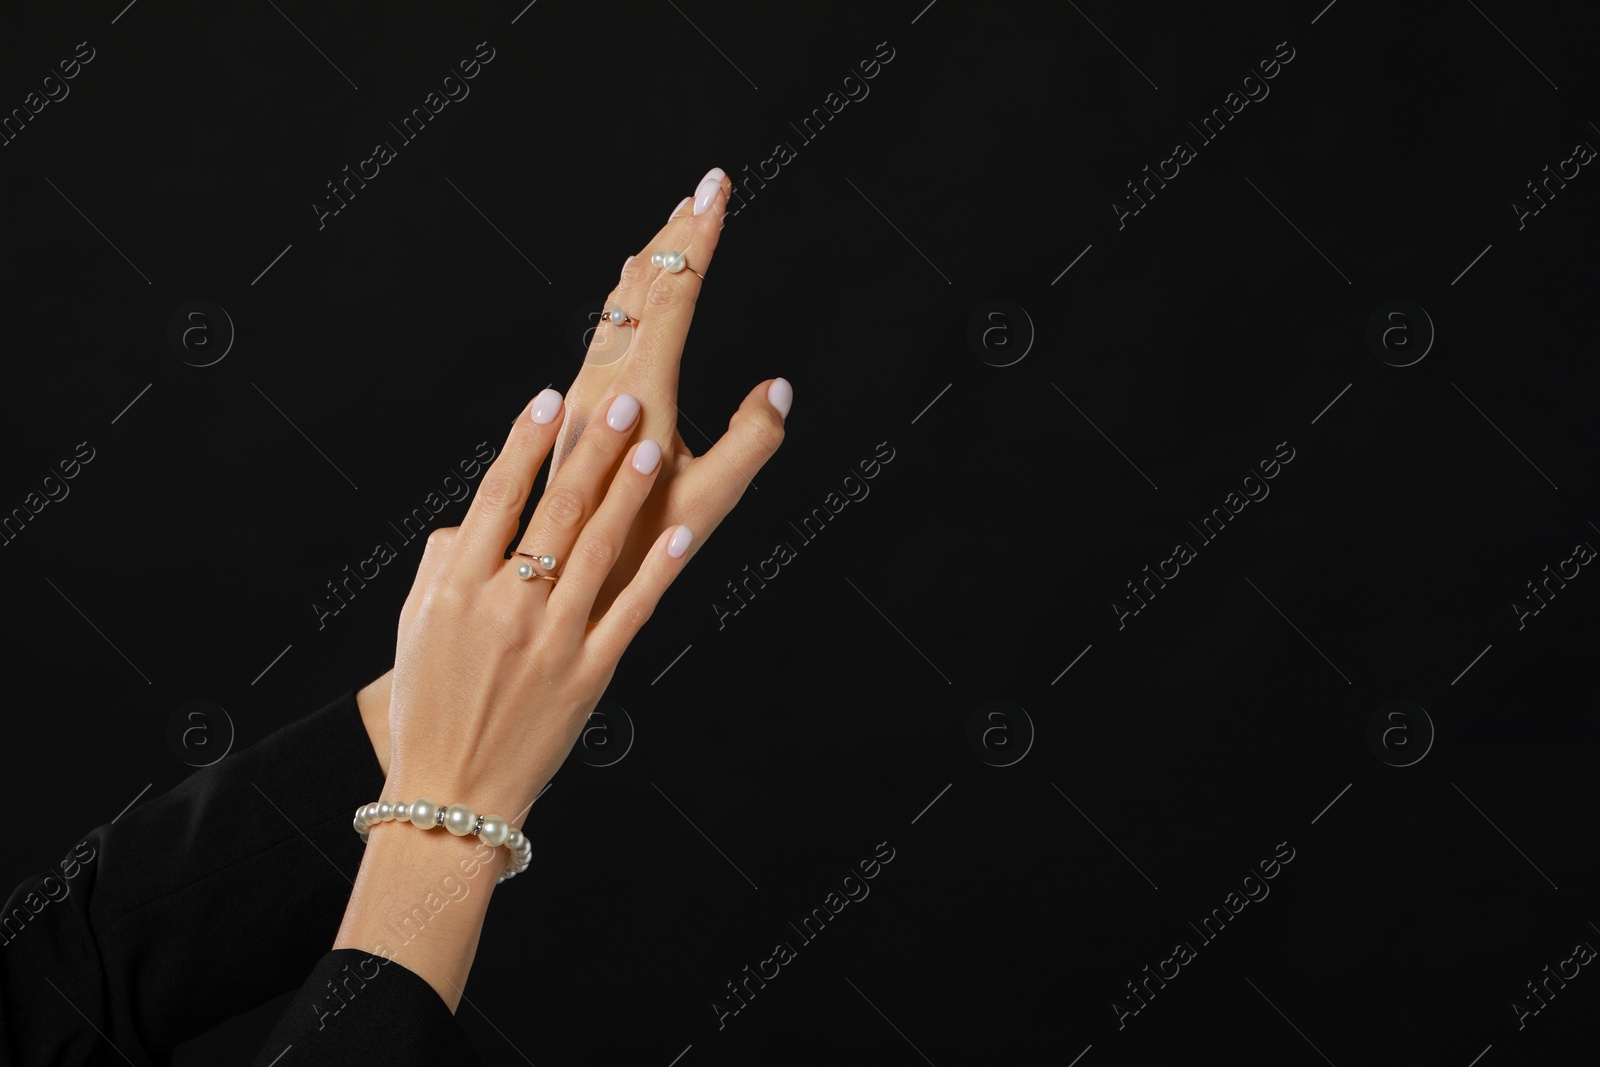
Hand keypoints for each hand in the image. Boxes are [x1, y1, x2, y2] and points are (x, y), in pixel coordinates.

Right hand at [336, 167, 790, 1007]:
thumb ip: (440, 569)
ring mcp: (551, 640)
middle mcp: (504, 605)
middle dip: (589, 447)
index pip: (495, 498)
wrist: (450, 798)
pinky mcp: (589, 675)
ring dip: (626, 491)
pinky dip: (653, 574)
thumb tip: (467, 521)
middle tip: (619, 397)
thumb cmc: (427, 710)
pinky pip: (629, 614)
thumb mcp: (416, 633)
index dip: (524, 444)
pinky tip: (675, 536)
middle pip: (553, 510)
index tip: (547, 399)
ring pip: (596, 550)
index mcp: (456, 589)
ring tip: (650, 441)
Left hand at [552, 165, 791, 618]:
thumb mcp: (710, 503)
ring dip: (650, 263)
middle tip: (702, 192)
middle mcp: (600, 384)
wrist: (551, 587)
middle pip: (641, 288)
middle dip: (676, 235)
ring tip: (671, 227)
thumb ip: (751, 443)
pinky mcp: (570, 414)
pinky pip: (600, 337)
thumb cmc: (635, 553)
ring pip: (617, 310)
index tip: (716, 187)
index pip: (675, 294)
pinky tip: (624, 292)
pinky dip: (625, 301)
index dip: (699, 236)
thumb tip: (778, 390)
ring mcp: (579, 397)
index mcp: (639, 394)